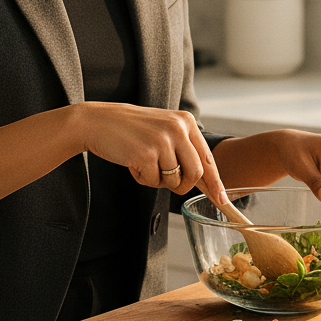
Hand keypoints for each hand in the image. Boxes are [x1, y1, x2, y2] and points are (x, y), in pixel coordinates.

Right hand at [78, 102, 228, 203]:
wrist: (97, 122)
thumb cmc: (131, 129)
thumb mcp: (164, 129)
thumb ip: (184, 147)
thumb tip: (204, 179)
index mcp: (186, 121)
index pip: (207, 157)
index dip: (215, 182)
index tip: (222, 199)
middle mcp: (178, 128)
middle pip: (196, 173)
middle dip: (183, 185)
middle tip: (167, 183)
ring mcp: (163, 141)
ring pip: (174, 180)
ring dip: (159, 181)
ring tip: (145, 165)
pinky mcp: (146, 154)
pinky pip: (153, 181)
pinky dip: (143, 179)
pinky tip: (132, 163)